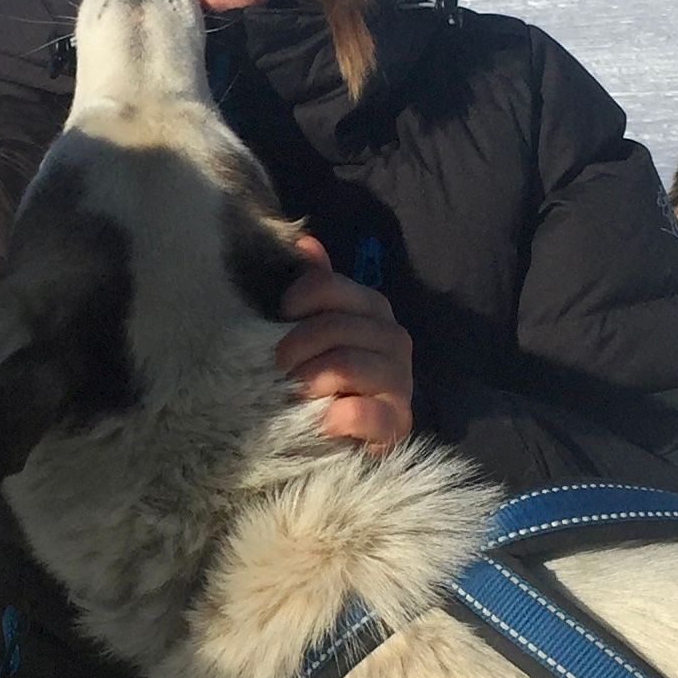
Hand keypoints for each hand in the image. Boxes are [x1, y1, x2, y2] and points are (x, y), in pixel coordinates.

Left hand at [276, 235, 414, 451]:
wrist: (346, 436)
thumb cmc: (325, 377)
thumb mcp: (314, 330)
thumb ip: (314, 287)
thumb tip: (304, 241)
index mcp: (372, 309)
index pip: (332, 286)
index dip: (300, 298)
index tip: (279, 318)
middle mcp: (394, 339)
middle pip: (337, 327)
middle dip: (297, 347)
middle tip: (276, 368)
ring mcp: (401, 382)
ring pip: (348, 365)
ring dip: (311, 380)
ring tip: (292, 395)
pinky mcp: (398, 423)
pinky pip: (366, 413)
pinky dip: (338, 417)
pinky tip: (322, 421)